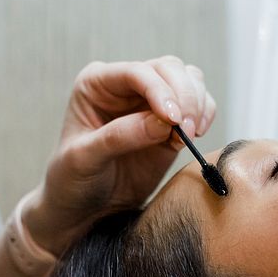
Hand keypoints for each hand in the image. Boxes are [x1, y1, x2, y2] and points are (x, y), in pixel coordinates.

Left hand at [23, 56, 215, 253]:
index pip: (136, 72)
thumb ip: (119, 137)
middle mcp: (125, 85)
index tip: (173, 119)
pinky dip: (204, 116)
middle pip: (169, 69)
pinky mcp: (170, 122)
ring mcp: (150, 101)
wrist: (86, 208)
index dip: (160, 90)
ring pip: (189, 80)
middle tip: (188, 129)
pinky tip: (192, 137)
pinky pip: (198, 105)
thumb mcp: (84, 159)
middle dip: (184, 95)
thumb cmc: (73, 180)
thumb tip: (162, 122)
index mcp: (96, 84)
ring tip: (191, 134)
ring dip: (197, 104)